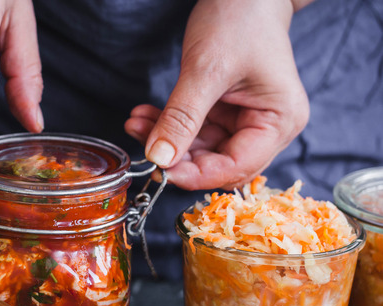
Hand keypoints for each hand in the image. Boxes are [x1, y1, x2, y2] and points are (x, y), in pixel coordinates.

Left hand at [124, 0, 310, 190]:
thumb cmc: (239, 19)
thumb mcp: (206, 70)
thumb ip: (182, 117)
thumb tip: (159, 158)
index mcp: (280, 121)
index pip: (237, 167)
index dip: (197, 174)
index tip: (160, 170)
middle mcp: (269, 126)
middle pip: (220, 163)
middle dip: (178, 157)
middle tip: (143, 147)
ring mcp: (247, 119)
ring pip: (203, 149)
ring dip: (168, 140)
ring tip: (137, 123)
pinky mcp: (228, 111)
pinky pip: (196, 131)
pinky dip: (171, 126)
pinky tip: (145, 117)